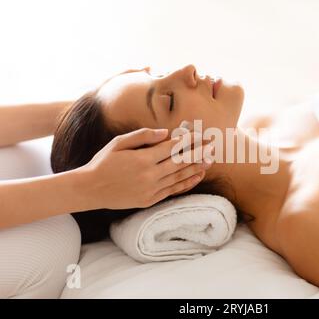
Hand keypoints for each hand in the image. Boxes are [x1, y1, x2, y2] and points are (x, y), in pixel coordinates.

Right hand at [77, 128, 211, 209]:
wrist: (90, 189)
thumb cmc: (103, 162)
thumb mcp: (119, 143)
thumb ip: (143, 136)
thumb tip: (166, 133)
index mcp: (143, 159)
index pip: (173, 147)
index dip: (189, 140)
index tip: (201, 134)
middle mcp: (150, 176)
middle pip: (181, 162)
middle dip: (199, 152)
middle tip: (214, 145)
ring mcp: (151, 190)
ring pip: (180, 176)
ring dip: (197, 167)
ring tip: (211, 159)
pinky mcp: (150, 200)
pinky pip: (173, 190)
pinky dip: (187, 182)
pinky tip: (197, 176)